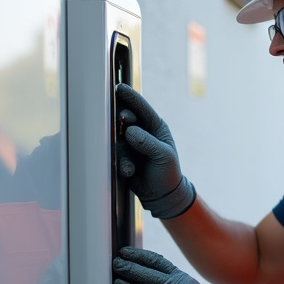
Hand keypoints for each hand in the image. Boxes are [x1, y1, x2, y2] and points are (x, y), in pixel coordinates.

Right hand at [115, 83, 194, 218]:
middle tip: (123, 119)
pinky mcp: (122, 157)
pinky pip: (116, 156)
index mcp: (155, 126)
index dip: (131, 97)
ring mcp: (130, 145)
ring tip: (131, 166)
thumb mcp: (163, 156)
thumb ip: (147, 142)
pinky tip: (129, 172)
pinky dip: (122, 164)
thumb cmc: (168, 172)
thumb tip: (130, 131)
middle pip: (126, 118)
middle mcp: (141, 132)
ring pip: (118, 138)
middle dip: (124, 118)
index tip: (119, 88)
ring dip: (124, 151)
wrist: (162, 195)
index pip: (142, 108)